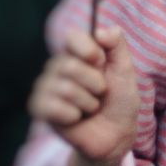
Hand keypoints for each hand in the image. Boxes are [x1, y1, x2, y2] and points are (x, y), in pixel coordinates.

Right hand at [29, 25, 139, 165]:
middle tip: (100, 94)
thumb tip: (101, 30)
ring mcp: (47, 87)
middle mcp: (59, 67)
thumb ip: (117, 47)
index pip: (71, 37)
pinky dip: (72, 115)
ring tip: (90, 108)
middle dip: (94, 84)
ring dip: (87, 103)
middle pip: (69, 66)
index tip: (99, 61)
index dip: (86, 49)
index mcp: (78, 54)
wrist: (116, 135)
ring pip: (65, 89)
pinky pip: (51, 107)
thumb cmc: (120, 102)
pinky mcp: (40, 108)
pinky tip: (76, 118)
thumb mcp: (125, 72)